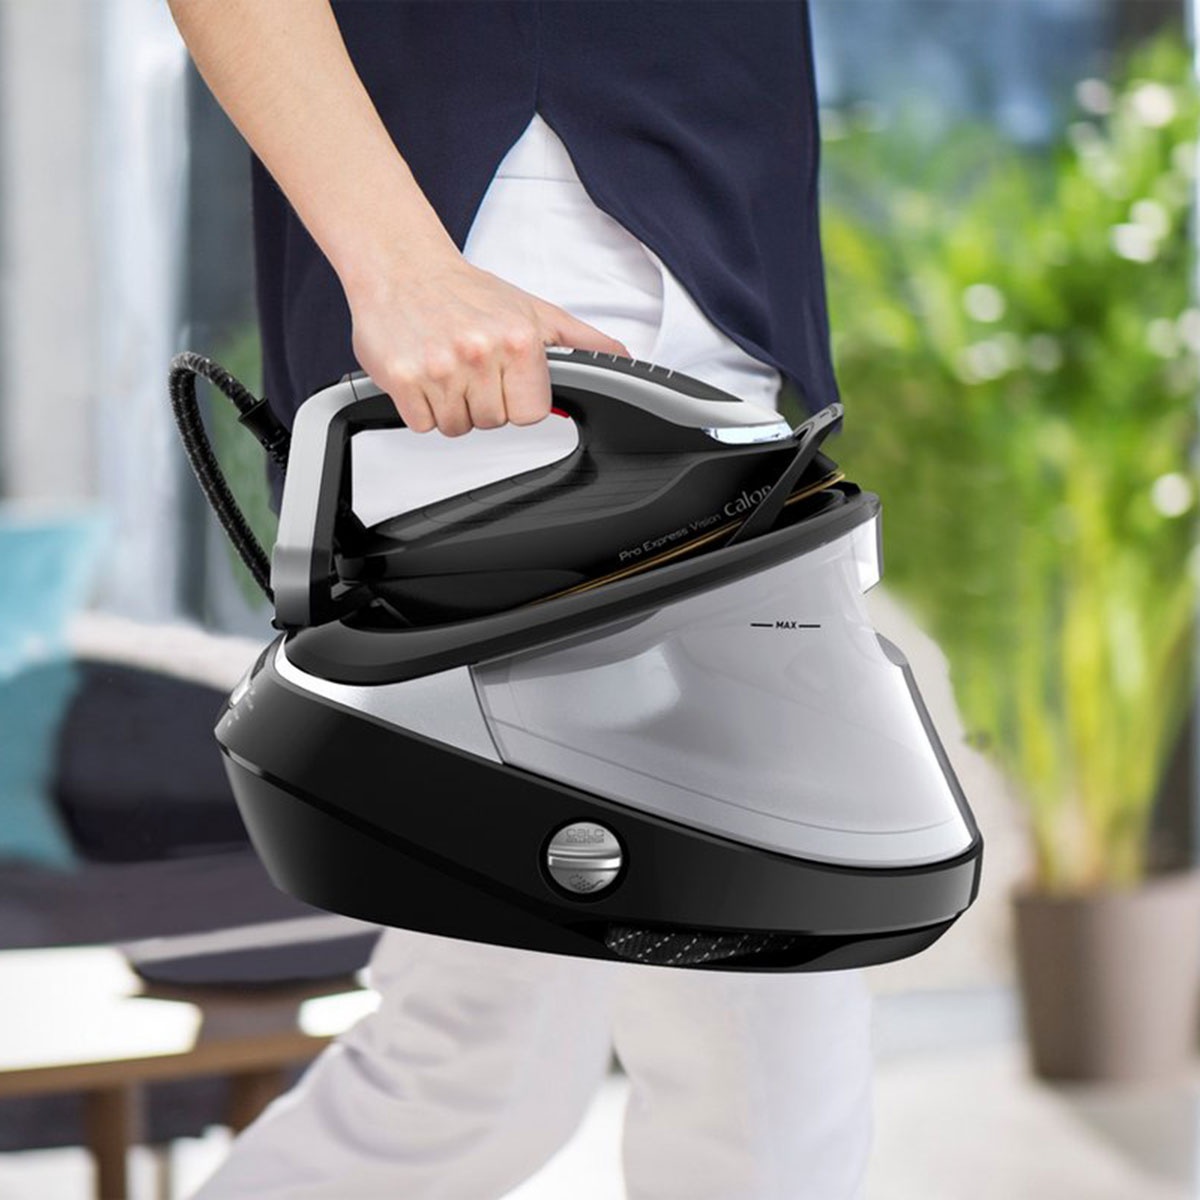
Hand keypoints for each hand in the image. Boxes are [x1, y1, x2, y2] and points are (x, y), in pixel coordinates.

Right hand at [346, 250, 629, 435]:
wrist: (402, 265)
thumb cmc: (467, 291)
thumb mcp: (535, 311)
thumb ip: (582, 341)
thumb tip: (624, 360)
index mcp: (518, 340)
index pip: (530, 414)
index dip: (516, 400)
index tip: (503, 377)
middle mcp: (479, 353)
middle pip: (491, 422)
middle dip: (481, 401)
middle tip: (469, 366)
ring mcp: (439, 368)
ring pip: (457, 427)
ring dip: (451, 406)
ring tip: (447, 367)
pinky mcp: (402, 379)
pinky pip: (422, 424)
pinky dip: (420, 406)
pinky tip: (423, 372)